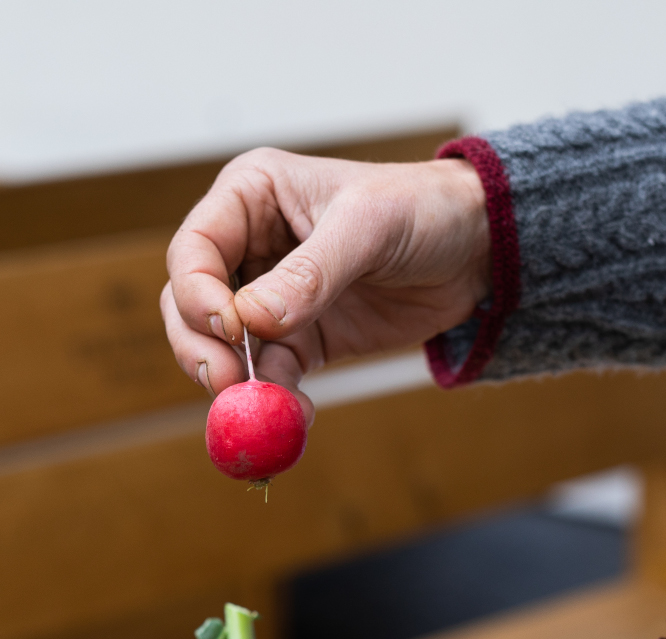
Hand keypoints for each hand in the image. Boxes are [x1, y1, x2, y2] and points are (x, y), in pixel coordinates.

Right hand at [161, 149, 490, 418]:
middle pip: (189, 306)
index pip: (193, 250)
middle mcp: (248, 245)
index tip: (227, 328)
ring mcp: (269, 298)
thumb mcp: (367, 228)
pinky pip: (269, 377)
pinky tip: (299, 415)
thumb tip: (251, 321)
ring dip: (239, 385)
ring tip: (271, 409)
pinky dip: (276, 401)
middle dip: (202, 348)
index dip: (196, 292)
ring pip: (221, 350)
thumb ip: (309, 274)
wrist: (476, 249)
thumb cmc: (422, 209)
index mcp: (249, 196)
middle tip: (227, 385)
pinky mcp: (299, 340)